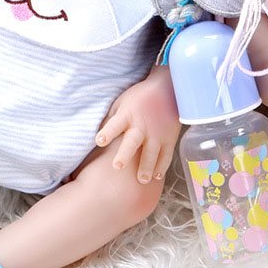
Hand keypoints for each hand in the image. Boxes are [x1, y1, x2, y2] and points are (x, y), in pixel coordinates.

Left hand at [95, 66, 180, 183]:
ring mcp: (157, 133)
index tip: (99, 141)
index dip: (107, 133)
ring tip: (142, 179)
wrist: (168, 88)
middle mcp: (142, 126)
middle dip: (125, 154)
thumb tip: (98, 138)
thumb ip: (112, 120)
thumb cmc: (140, 97)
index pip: (115, 125)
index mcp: (127, 115)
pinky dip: (162, 165)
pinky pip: (166, 154)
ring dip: (146, 166)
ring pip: (151, 152)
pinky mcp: (169, 138)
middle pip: (132, 141)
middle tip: (118, 166)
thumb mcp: (122, 103)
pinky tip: (157, 176)